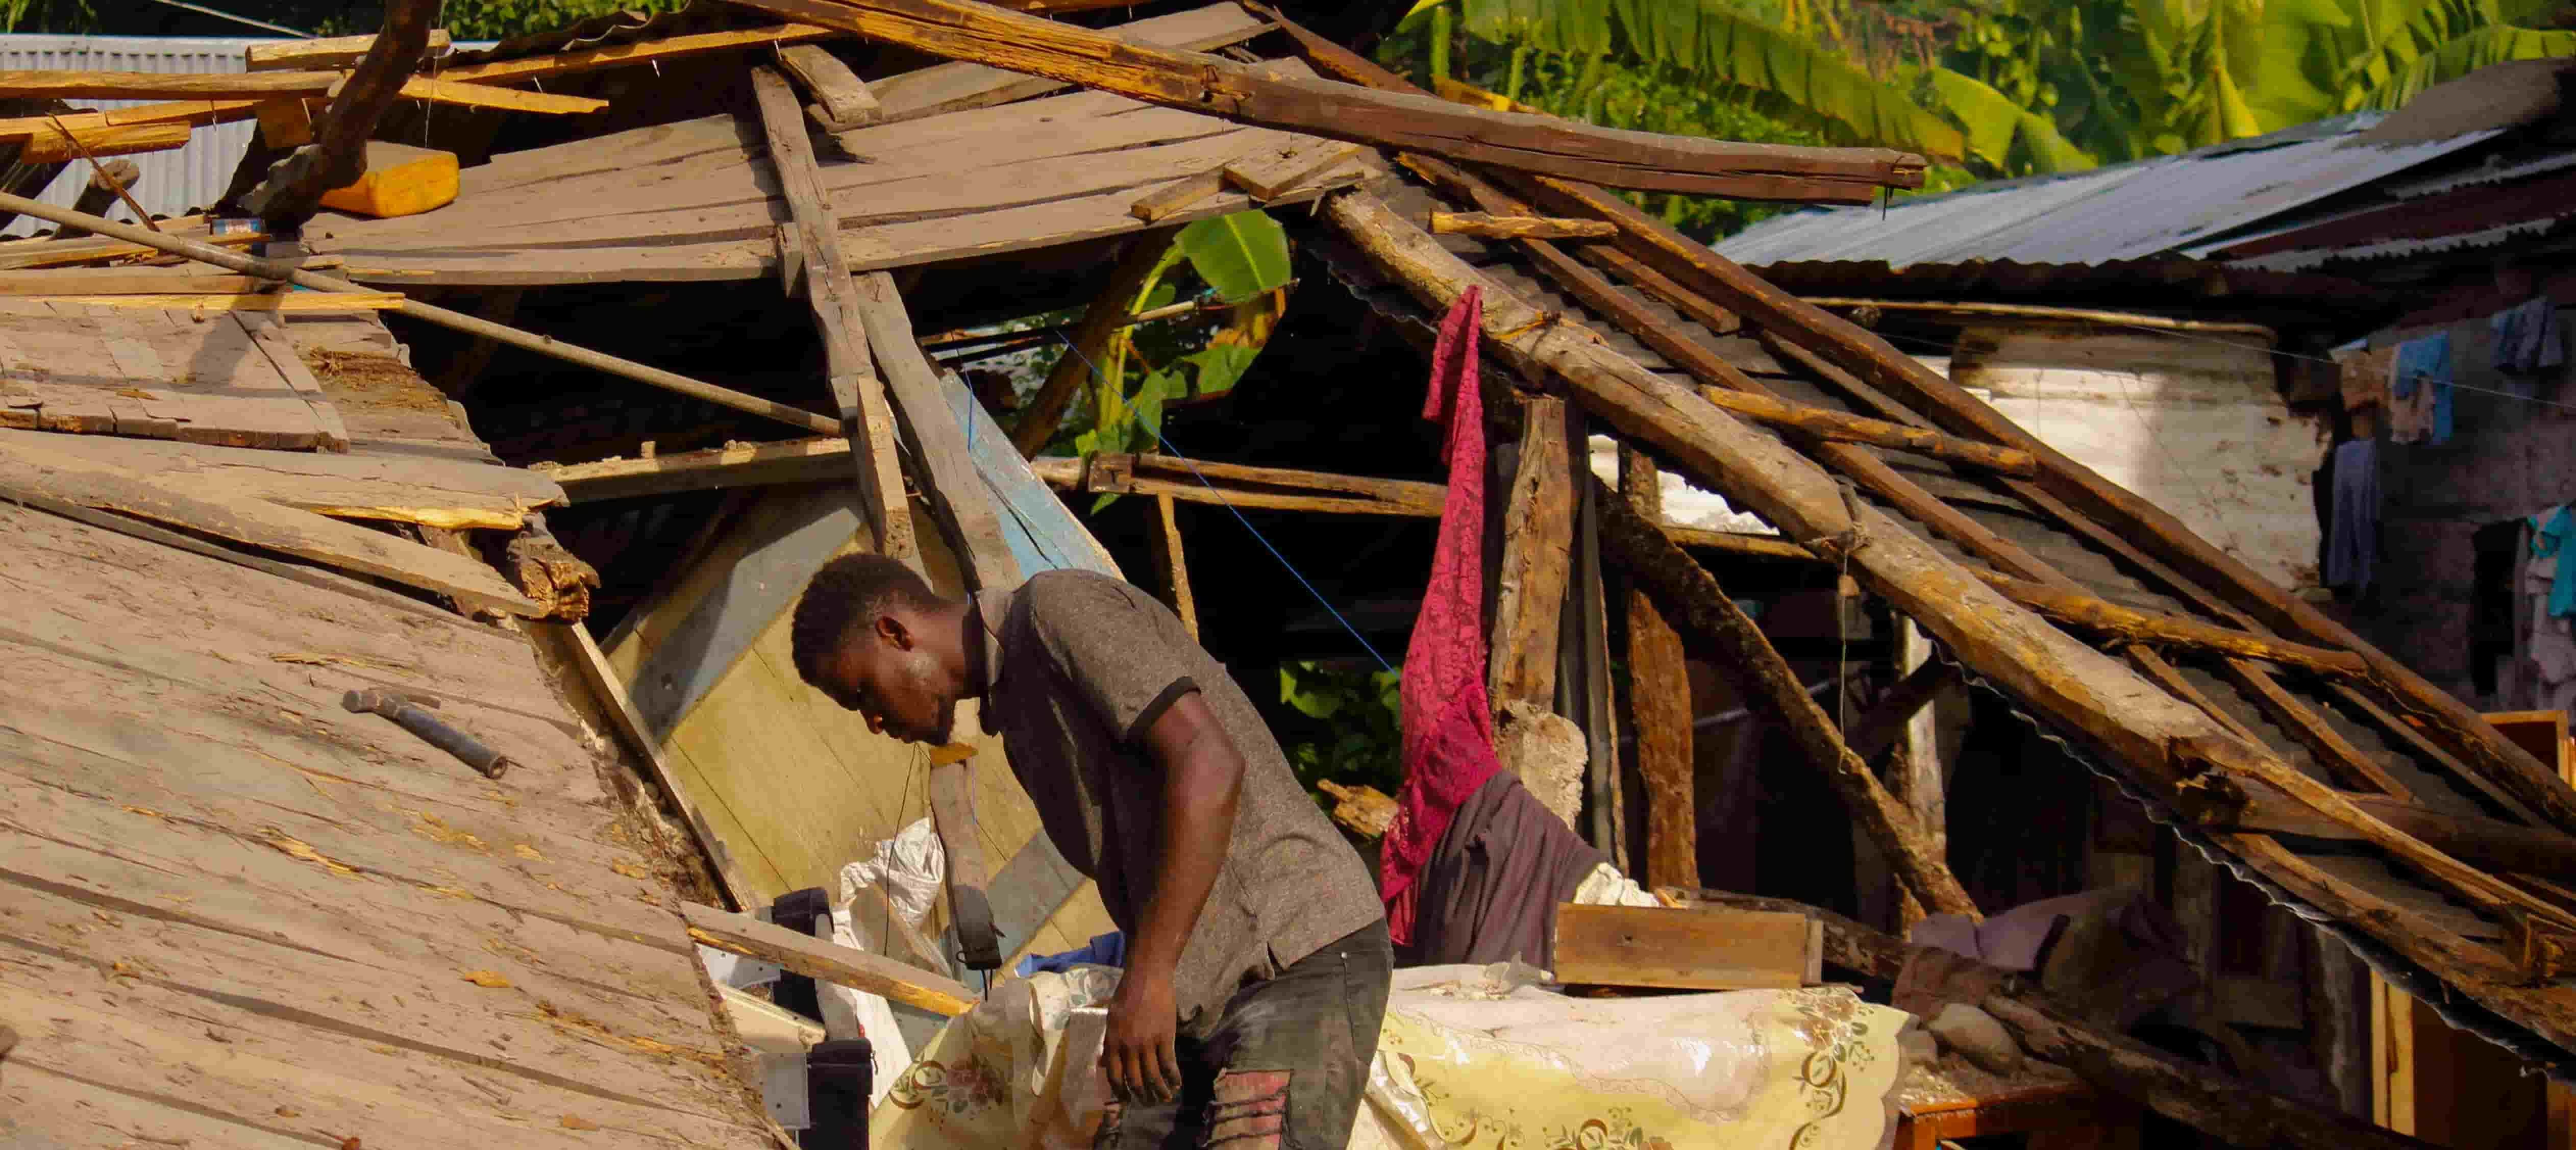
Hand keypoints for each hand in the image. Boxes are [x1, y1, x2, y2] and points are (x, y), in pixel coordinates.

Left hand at [1100, 971, 1181, 1105]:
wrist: (1147, 977)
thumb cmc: (1127, 993)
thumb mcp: (1111, 1018)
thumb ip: (1109, 1041)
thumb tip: (1103, 1061)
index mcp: (1112, 1041)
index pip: (1114, 1075)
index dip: (1120, 1092)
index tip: (1126, 1100)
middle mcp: (1128, 1047)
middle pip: (1134, 1080)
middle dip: (1140, 1096)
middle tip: (1146, 1102)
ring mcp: (1147, 1043)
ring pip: (1152, 1076)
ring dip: (1158, 1091)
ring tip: (1163, 1098)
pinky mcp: (1165, 1037)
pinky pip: (1169, 1064)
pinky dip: (1173, 1078)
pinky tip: (1176, 1084)